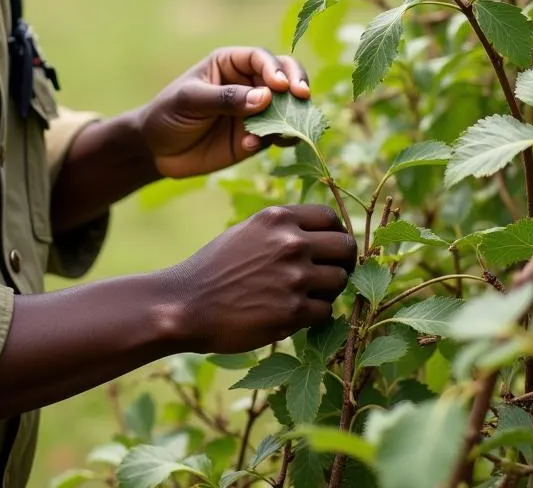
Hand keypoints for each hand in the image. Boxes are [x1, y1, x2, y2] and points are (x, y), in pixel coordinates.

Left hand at [137, 47, 309, 179]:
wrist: (156, 149)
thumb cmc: (168, 113)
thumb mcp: (190, 101)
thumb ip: (225, 98)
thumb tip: (265, 98)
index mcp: (230, 63)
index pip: (261, 58)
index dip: (275, 69)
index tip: (280, 86)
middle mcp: (248, 84)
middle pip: (284, 77)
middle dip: (297, 85)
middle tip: (302, 98)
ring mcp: (255, 111)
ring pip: (287, 108)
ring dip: (292, 116)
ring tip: (284, 130)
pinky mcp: (256, 137)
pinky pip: (277, 136)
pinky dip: (278, 140)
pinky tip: (258, 145)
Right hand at [164, 205, 355, 354]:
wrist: (187, 303)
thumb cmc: (214, 268)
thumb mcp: (247, 232)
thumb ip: (280, 229)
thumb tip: (317, 235)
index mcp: (277, 218)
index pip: (330, 218)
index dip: (335, 233)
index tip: (330, 248)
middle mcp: (290, 242)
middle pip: (345, 247)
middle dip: (341, 262)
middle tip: (330, 274)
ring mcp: (294, 277)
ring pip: (339, 280)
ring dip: (328, 290)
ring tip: (306, 295)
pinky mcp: (293, 311)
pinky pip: (326, 311)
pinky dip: (315, 315)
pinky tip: (293, 314)